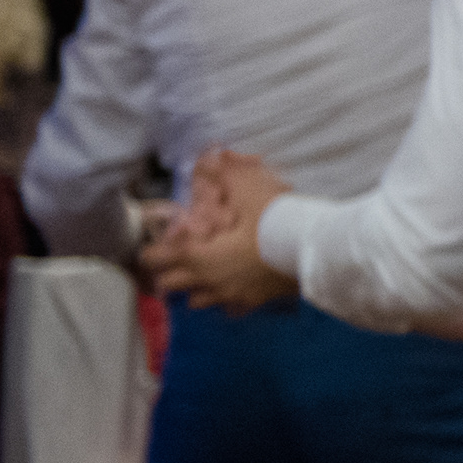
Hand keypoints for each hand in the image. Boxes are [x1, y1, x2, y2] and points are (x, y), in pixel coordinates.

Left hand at [146, 148, 292, 311]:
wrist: (313, 250)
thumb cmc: (275, 222)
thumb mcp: (249, 190)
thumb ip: (227, 174)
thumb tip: (214, 155)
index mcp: (199, 255)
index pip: (156, 259)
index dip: (150, 251)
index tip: (152, 245)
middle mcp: (208, 280)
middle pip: (169, 285)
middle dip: (167, 272)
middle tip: (175, 258)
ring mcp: (230, 295)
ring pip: (196, 301)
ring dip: (194, 287)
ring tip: (203, 273)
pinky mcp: (253, 302)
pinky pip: (228, 307)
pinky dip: (225, 298)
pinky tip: (234, 285)